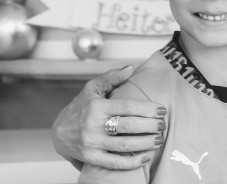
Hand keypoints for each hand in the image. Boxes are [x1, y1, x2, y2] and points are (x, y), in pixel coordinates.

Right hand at [52, 65, 166, 169]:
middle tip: (163, 125)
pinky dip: (132, 162)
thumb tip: (131, 68)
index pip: (127, 107)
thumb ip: (112, 77)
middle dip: (150, 126)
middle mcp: (94, 125)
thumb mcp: (93, 88)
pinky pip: (114, 163)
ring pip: (124, 145)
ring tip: (159, 139)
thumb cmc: (81, 106)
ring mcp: (92, 143)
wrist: (59, 131)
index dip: (147, 109)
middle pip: (129, 127)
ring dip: (146, 143)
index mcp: (98, 106)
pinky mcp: (91, 158)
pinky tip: (146, 157)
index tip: (162, 110)